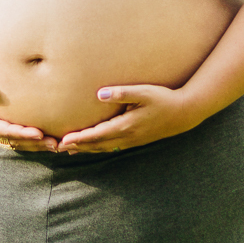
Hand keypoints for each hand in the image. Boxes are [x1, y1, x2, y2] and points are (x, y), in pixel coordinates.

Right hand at [0, 81, 59, 152]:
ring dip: (37, 146)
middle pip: (16, 142)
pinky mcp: (0, 135)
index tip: (39, 132)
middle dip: (35, 143)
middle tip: (55, 143)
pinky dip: (33, 143)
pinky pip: (18, 141)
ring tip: (57, 146)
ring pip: (19, 145)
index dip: (22, 133)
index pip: (5, 131)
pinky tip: (47, 142)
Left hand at [57, 84, 203, 153]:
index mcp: (126, 126)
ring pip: (105, 147)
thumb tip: (99, 94)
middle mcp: (127, 136)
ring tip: (71, 150)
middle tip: (58, 148)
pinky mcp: (137, 140)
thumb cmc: (164, 99)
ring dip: (87, 149)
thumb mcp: (143, 92)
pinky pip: (113, 147)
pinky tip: (95, 146)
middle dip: (78, 146)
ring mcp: (133, 140)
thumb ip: (121, 92)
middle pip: (97, 144)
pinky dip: (100, 147)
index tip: (63, 141)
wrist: (184, 113)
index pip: (97, 134)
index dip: (79, 138)